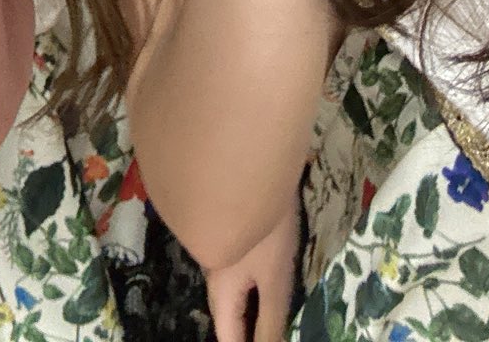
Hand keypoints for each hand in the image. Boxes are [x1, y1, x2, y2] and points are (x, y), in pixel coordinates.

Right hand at [205, 202, 301, 341]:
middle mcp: (214, 275)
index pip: (229, 339)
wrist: (241, 163)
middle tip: (270, 332)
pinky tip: (267, 276)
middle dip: (244, 330)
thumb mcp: (275, 279)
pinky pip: (235, 269)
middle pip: (227, 315)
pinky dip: (251, 283)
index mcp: (222, 292)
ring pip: (231, 290)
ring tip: (270, 314)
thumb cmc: (263, 229)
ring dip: (249, 306)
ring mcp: (219, 250)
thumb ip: (271, 322)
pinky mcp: (229, 231)